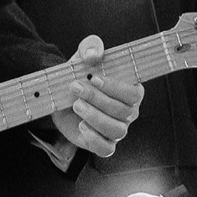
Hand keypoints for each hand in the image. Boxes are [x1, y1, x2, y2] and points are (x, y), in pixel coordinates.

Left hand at [50, 34, 143, 158]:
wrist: (62, 96)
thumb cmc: (80, 75)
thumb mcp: (83, 56)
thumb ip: (91, 47)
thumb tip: (94, 54)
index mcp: (130, 91)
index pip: (134, 93)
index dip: (115, 87)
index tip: (94, 78)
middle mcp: (128, 112)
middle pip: (123, 111)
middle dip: (97, 99)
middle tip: (76, 87)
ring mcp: (117, 129)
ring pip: (116, 130)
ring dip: (95, 117)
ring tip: (76, 105)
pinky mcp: (103, 143)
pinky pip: (106, 149)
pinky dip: (94, 139)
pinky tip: (81, 125)